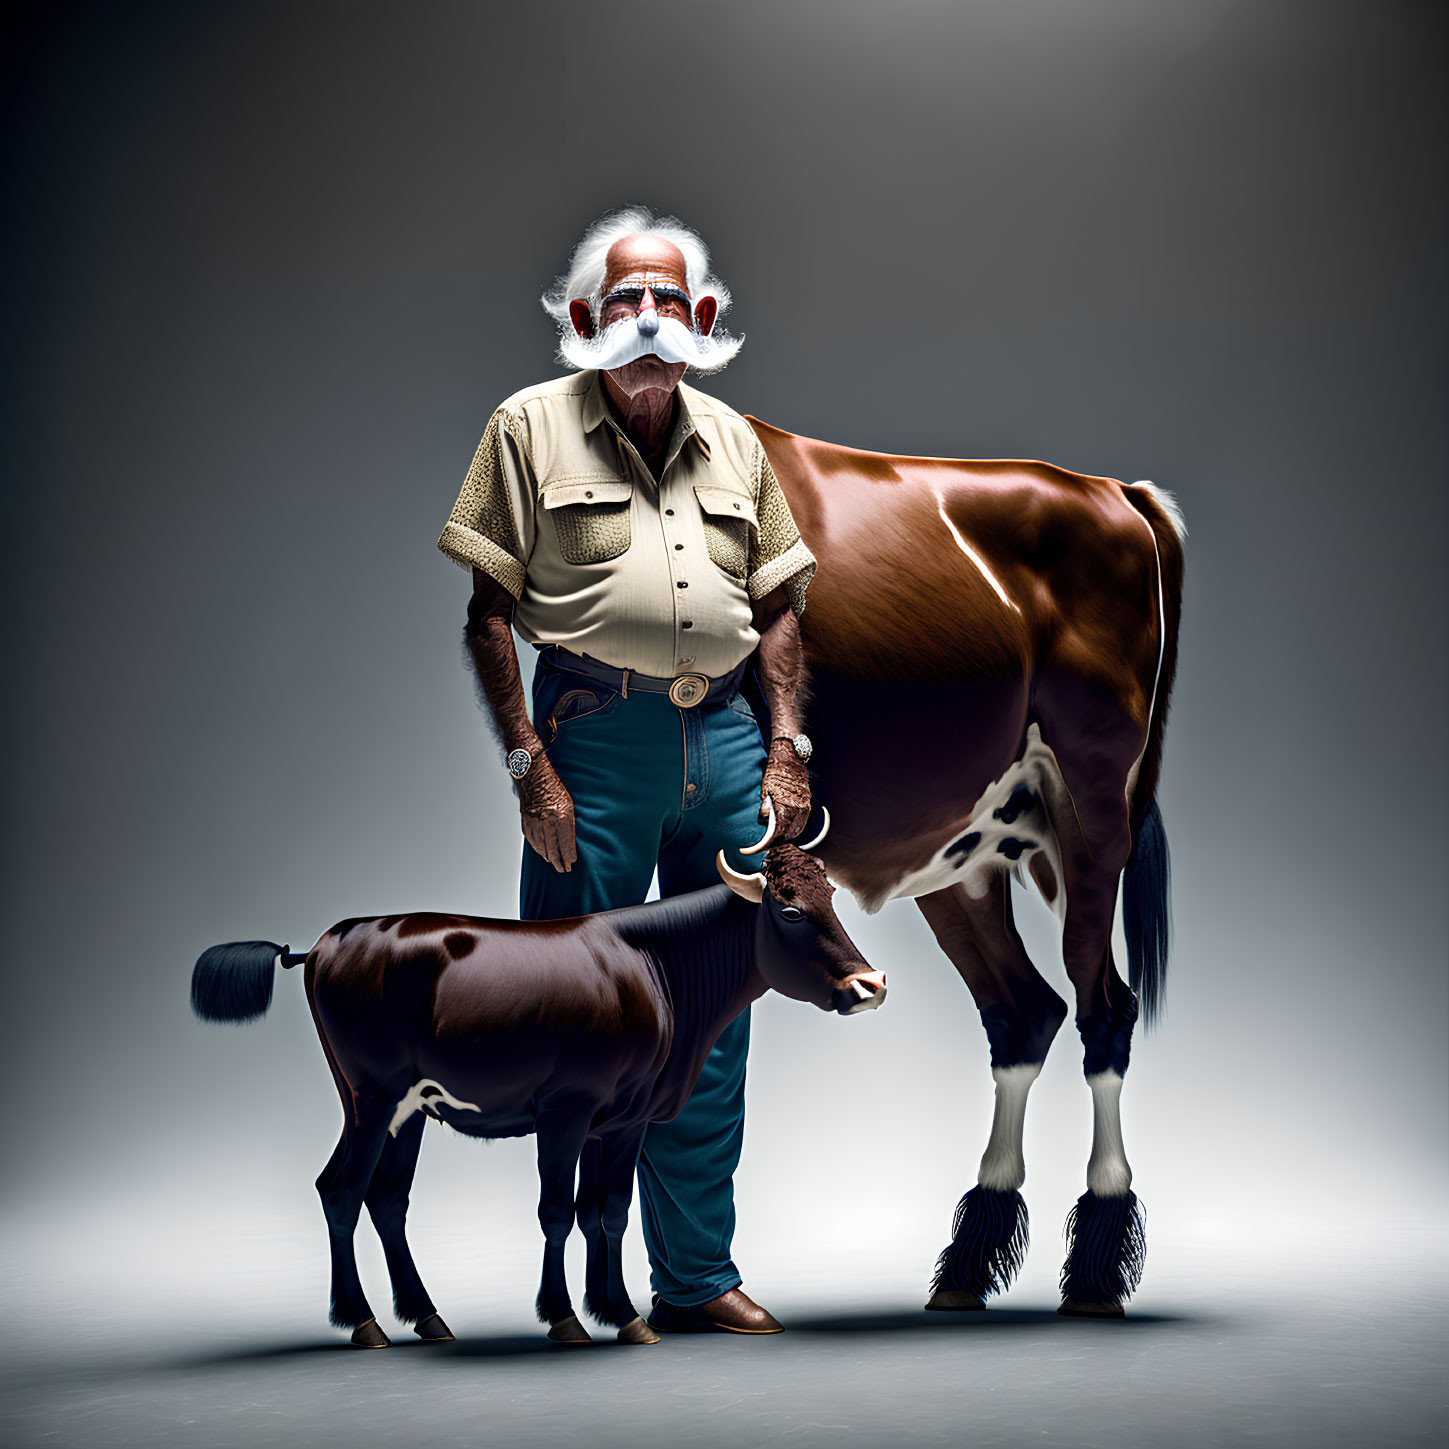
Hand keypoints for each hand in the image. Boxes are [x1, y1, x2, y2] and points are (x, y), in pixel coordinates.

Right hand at [519, 753, 576, 872]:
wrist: (533, 773)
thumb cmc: (553, 785)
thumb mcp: (569, 802)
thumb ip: (569, 822)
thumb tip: (570, 840)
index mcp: (560, 816)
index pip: (565, 843)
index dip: (568, 855)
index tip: (572, 863)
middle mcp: (546, 821)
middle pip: (552, 848)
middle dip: (559, 861)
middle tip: (564, 870)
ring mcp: (534, 822)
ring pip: (541, 846)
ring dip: (548, 857)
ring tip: (554, 864)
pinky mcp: (525, 820)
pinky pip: (532, 839)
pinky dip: (537, 848)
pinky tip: (542, 852)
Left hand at [761, 737, 810, 841]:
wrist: (791, 756)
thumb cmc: (775, 770)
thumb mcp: (765, 787)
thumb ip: (765, 804)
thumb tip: (762, 818)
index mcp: (786, 806)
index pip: (776, 833)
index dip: (763, 844)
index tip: (750, 849)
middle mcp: (798, 808)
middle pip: (787, 835)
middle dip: (774, 842)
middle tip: (760, 844)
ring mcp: (804, 806)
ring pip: (796, 830)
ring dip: (785, 836)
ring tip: (772, 838)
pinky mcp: (807, 802)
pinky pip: (802, 822)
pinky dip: (793, 829)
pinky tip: (785, 829)